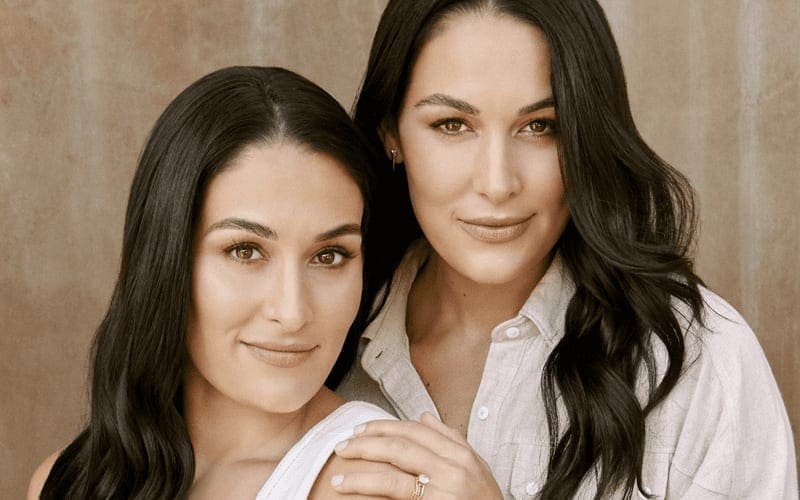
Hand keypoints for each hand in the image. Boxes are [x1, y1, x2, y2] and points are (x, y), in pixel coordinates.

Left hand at [329, 412, 502, 498]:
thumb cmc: (485, 499)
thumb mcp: (477, 465)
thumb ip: (451, 439)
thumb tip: (423, 417)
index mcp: (460, 455)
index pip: (414, 432)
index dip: (383, 428)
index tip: (360, 430)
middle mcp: (453, 472)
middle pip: (400, 450)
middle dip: (366, 446)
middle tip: (342, 447)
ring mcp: (443, 495)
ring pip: (393, 479)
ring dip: (361, 477)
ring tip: (339, 478)